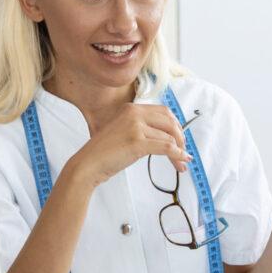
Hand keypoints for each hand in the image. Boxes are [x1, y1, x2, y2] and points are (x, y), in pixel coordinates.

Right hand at [63, 104, 191, 187]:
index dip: (175, 125)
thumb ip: (142, 128)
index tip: (180, 138)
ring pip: (169, 137)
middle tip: (183, 150)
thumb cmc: (105, 152)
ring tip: (181, 164)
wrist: (88, 164)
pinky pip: (166, 147)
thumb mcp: (124, 131)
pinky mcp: (137, 142)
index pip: (163, 111)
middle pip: (170, 121)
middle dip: (180, 137)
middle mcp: (134, 113)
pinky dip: (177, 155)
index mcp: (131, 108)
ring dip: (179, 151)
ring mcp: (135, 127)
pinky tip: (181, 161)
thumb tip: (168, 136)